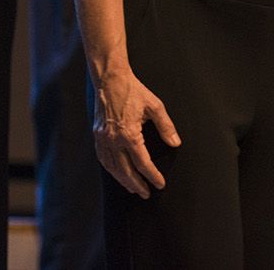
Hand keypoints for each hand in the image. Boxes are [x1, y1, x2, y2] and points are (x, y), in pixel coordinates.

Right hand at [93, 70, 180, 198]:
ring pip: (112, 167)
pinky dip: (111, 169)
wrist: (110, 79)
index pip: (143, 163)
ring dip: (123, 180)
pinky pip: (103, 158)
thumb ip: (166, 126)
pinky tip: (117, 173)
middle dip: (137, 185)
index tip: (160, 184)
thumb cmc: (133, 91)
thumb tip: (175, 143)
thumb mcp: (155, 106)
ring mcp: (103, 138)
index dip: (152, 176)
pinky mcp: (97, 135)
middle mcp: (114, 139)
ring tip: (133, 188)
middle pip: (126, 171)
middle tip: (146, 194)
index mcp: (129, 134)